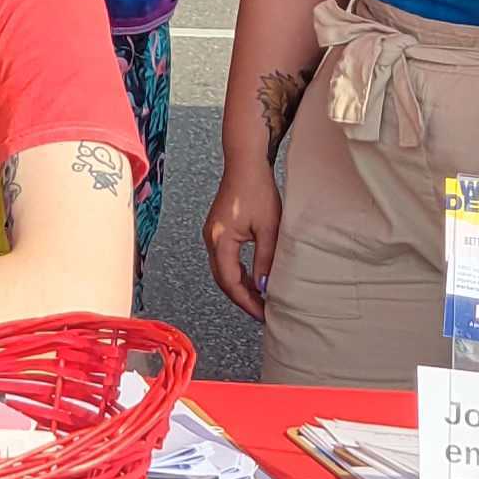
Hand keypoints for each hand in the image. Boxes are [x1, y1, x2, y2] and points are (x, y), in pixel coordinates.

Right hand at [203, 158, 283, 320]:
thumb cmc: (257, 190)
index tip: (262, 314)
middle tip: (262, 312)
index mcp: (220, 240)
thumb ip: (266, 260)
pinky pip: (223, 260)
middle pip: (222, 279)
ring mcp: (211, 234)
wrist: (245, 164)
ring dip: (239, 286)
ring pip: (222, 271)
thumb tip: (265, 287)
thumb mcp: (268, 229)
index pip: (231, 282)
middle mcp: (210, 239)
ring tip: (260, 298)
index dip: (247, 301)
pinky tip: (252, 278)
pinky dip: (236, 273)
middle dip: (242, 298)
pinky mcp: (216, 230)